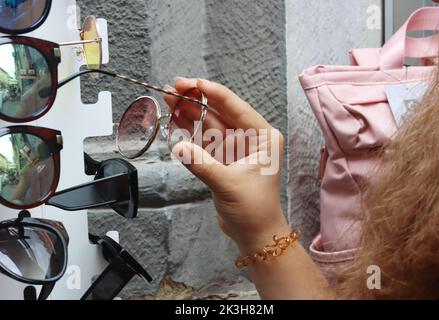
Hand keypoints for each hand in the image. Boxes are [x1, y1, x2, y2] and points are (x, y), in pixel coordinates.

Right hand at [164, 78, 289, 252]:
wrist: (253, 232)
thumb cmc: (254, 209)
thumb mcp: (229, 184)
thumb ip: (202, 164)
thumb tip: (179, 146)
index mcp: (262, 137)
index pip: (236, 107)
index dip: (214, 93)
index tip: (194, 82)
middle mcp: (249, 138)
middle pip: (219, 111)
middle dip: (197, 99)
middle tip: (175, 87)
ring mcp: (233, 148)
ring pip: (208, 123)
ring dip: (189, 111)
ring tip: (169, 98)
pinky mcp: (220, 158)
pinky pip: (202, 139)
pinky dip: (189, 130)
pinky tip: (175, 118)